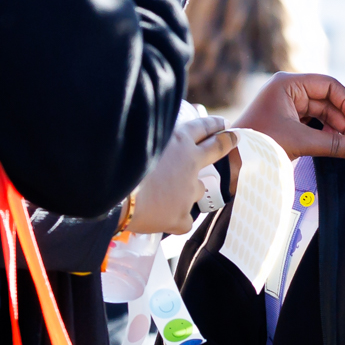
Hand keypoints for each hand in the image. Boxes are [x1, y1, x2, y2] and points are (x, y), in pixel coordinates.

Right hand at [126, 116, 234, 235]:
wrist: (111, 194)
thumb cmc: (116, 161)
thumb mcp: (136, 141)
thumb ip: (149, 141)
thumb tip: (149, 142)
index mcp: (178, 141)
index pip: (201, 127)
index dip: (213, 125)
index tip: (223, 123)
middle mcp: (189, 164)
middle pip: (216, 149)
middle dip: (226, 142)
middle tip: (233, 138)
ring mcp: (188, 191)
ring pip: (197, 190)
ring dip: (188, 191)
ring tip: (167, 196)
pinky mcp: (180, 217)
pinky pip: (184, 221)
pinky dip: (175, 220)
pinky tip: (162, 220)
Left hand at [233, 72, 344, 159]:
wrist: (232, 163)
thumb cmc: (259, 145)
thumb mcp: (299, 142)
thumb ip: (333, 144)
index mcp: (288, 84)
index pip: (328, 86)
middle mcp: (289, 90)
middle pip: (328, 101)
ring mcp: (289, 105)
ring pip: (323, 114)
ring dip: (338, 130)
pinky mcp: (289, 120)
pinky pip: (315, 123)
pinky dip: (327, 134)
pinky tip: (339, 146)